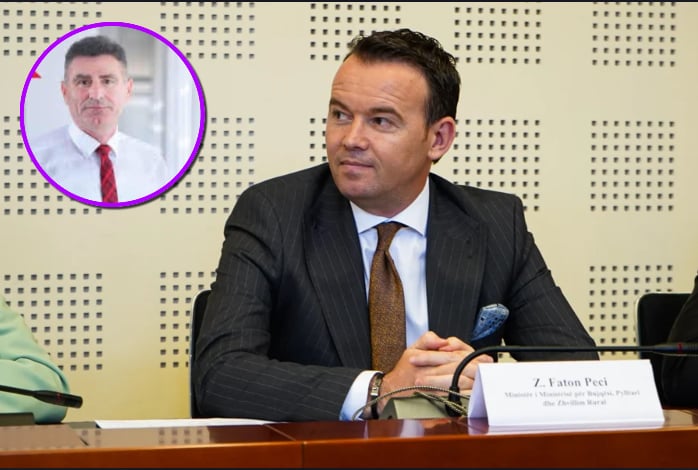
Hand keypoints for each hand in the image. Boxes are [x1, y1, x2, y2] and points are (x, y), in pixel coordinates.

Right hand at [377, 331, 492, 412]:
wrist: (391, 390)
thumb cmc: (404, 370)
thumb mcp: (412, 348)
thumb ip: (428, 340)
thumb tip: (443, 340)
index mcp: (426, 359)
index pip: (453, 355)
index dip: (470, 356)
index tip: (484, 358)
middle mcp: (429, 373)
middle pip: (458, 369)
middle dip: (476, 367)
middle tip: (489, 367)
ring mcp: (432, 388)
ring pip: (458, 383)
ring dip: (474, 380)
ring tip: (486, 378)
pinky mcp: (435, 399)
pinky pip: (453, 396)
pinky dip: (466, 394)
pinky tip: (475, 391)